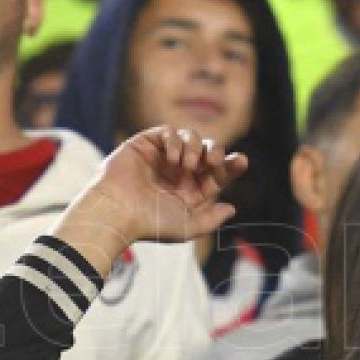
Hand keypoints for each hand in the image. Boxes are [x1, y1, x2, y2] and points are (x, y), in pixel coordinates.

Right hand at [54, 127, 248, 276]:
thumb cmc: (150, 224)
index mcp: (189, 192)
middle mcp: (178, 173)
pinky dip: (174, 141)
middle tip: (215, 161)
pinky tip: (171, 158)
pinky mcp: (146, 144)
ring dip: (195, 148)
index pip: (217, 174)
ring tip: (187, 165)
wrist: (118, 212)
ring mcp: (162, 157)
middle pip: (208, 152)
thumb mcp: (188, 227)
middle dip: (216, 152)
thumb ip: (212, 219)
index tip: (241, 162)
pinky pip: (168, 132)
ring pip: (191, 138)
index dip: (231, 166)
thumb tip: (232, 207)